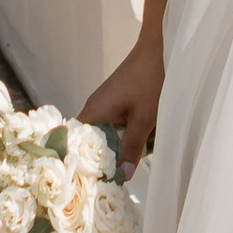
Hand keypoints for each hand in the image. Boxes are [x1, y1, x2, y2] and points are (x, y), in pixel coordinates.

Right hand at [82, 38, 164, 171]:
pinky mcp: (113, 101)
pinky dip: (119, 135)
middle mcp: (93, 108)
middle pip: (89, 141)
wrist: (157, 50)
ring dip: (112, 147)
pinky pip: (110, 124)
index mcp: (94, 112)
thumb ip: (132, 148)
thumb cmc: (149, 82)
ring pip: (102, 134)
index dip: (82, 164)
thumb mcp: (144, 119)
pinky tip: (130, 146)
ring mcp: (102, 104)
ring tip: (121, 168)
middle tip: (111, 181)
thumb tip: (123, 177)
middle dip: (101, 159)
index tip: (91, 182)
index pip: (75, 144)